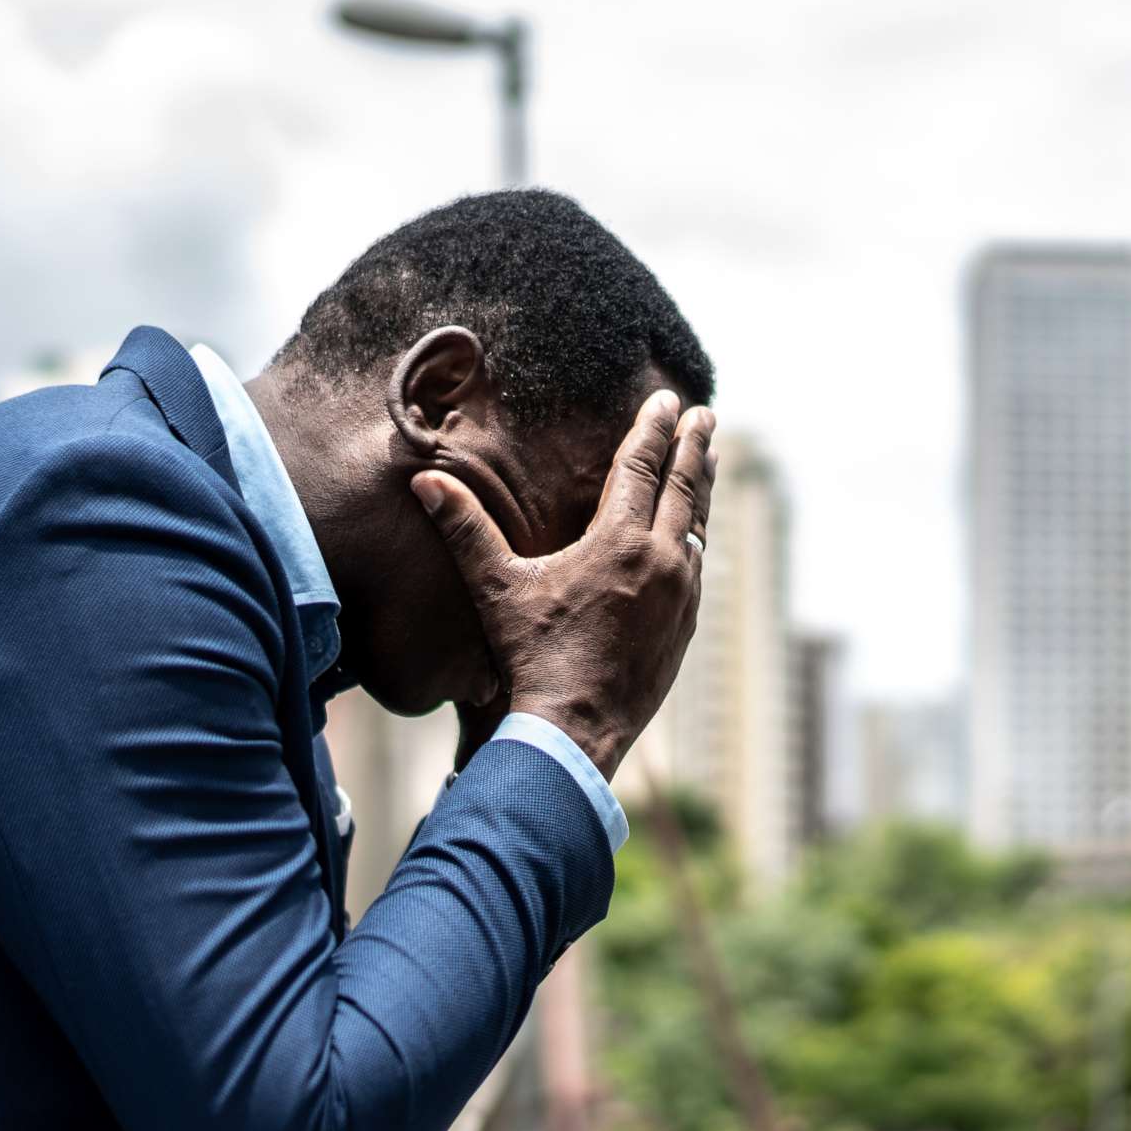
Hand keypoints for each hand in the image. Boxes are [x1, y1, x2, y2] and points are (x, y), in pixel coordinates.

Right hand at [414, 391, 713, 779]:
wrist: (576, 731)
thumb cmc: (534, 655)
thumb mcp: (496, 588)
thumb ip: (465, 530)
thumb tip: (424, 482)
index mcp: (620, 541)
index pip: (641, 467)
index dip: (652, 429)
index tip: (668, 400)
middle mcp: (661, 560)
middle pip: (684, 488)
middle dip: (693, 447)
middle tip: (706, 416)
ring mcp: (681, 596)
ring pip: (698, 527)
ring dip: (701, 489)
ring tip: (707, 461)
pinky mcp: (685, 628)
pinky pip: (697, 567)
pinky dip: (696, 538)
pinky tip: (693, 537)